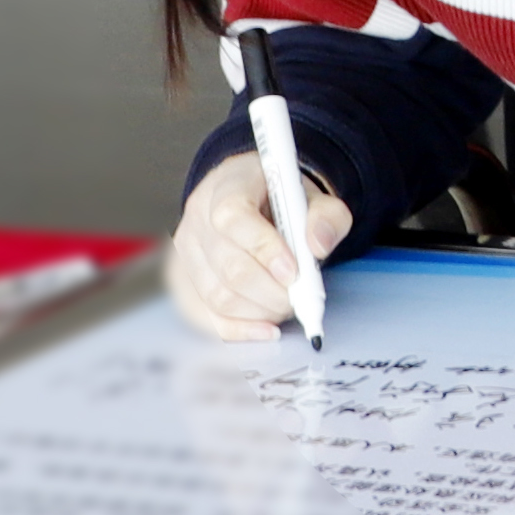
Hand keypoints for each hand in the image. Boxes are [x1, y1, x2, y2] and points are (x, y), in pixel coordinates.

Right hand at [167, 152, 350, 342]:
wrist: (258, 201)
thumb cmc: (283, 200)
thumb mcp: (314, 196)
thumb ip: (326, 216)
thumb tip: (318, 245)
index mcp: (227, 185)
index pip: (232, 217)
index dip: (264, 248)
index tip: (295, 270)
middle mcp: (198, 218)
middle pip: (228, 266)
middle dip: (271, 290)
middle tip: (301, 295)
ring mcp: (188, 253)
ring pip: (218, 296)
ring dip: (261, 310)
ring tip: (289, 304)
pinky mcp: (187, 283)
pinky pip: (209, 317)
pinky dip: (242, 329)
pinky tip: (269, 328)